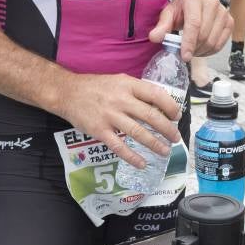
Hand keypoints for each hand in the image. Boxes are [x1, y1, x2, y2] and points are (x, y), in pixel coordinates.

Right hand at [56, 72, 182, 168]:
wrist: (67, 92)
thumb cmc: (97, 87)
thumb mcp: (119, 81)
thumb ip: (137, 91)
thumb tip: (159, 104)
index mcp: (128, 85)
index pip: (156, 94)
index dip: (170, 106)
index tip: (177, 116)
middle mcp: (121, 100)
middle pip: (150, 116)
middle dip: (167, 129)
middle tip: (176, 137)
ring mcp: (110, 116)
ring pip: (138, 132)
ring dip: (154, 144)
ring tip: (165, 151)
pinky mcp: (100, 131)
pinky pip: (119, 146)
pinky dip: (132, 156)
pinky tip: (142, 163)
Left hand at [148, 0, 231, 59]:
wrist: (198, 0)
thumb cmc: (182, 8)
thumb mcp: (169, 13)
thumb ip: (162, 26)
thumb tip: (154, 38)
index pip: (194, 24)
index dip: (189, 42)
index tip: (184, 56)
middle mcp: (212, 3)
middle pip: (204, 34)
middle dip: (193, 49)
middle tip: (184, 53)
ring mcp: (223, 12)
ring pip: (213, 41)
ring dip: (201, 51)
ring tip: (192, 50)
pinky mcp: (230, 21)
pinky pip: (221, 43)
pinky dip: (210, 51)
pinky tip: (202, 49)